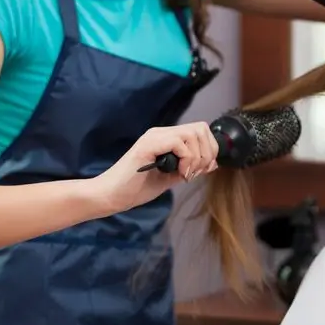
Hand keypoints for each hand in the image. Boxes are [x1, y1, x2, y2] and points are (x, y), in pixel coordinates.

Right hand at [90, 122, 218, 215]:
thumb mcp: (171, 177)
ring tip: (185, 174)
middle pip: (200, 128)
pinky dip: (186, 160)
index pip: (200, 131)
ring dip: (197, 157)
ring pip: (192, 133)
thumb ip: (190, 168)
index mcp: (166, 138)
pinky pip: (179, 143)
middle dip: (207, 152)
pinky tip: (178, 174)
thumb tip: (213, 163)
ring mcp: (154, 137)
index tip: (203, 169)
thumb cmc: (136, 188)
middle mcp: (161, 133)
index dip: (209, 149)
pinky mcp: (148, 145)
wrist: (111, 195)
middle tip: (195, 172)